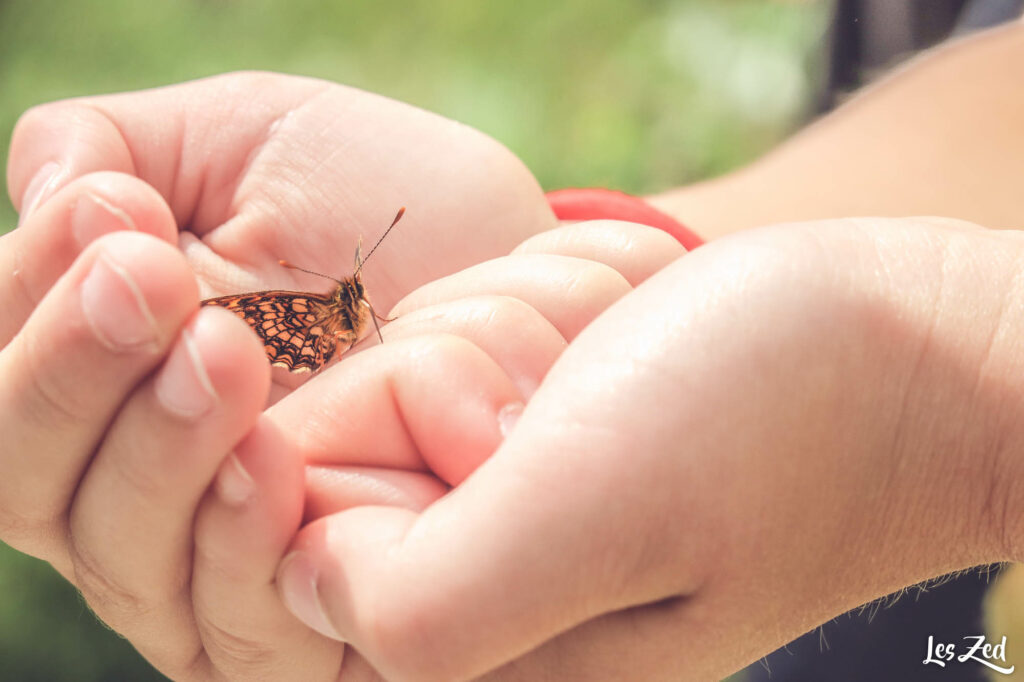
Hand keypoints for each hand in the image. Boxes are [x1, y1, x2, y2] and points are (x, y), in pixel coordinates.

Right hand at [0, 72, 552, 674]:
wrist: (498, 262)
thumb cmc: (366, 202)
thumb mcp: (238, 142)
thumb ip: (111, 148)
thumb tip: (44, 195)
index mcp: (96, 372)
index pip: (5, 373)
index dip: (34, 303)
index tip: (119, 218)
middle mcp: (132, 477)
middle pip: (30, 476)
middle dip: (76, 373)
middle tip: (154, 280)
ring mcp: (211, 555)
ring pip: (117, 553)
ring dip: (155, 452)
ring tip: (221, 352)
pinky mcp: (307, 613)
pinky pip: (234, 624)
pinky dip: (236, 544)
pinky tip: (273, 460)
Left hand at [275, 217, 1023, 680]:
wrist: (901, 349)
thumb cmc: (774, 419)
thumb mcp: (598, 511)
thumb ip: (423, 597)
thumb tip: (305, 577)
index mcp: (489, 663)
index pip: (301, 537)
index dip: (383, 437)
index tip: (510, 419)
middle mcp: (487, 606)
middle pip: (347, 443)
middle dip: (460, 370)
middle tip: (583, 384)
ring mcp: (508, 513)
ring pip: (401, 374)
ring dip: (508, 329)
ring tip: (612, 363)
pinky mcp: (535, 440)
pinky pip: (455, 342)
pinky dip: (524, 310)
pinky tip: (611, 337)